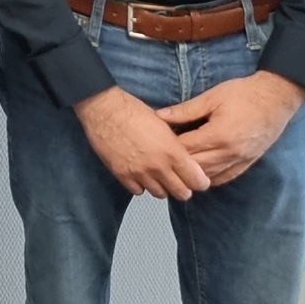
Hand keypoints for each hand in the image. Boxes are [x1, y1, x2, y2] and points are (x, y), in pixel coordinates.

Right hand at [73, 86, 212, 199]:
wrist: (104, 109)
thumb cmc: (133, 111)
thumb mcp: (164, 125)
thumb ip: (177, 147)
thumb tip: (187, 160)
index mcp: (173, 152)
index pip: (197, 181)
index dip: (200, 181)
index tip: (197, 179)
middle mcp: (158, 166)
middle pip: (182, 193)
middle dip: (183, 188)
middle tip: (179, 180)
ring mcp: (139, 172)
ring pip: (160, 194)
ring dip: (162, 186)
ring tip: (157, 175)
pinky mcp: (122, 174)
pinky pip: (138, 191)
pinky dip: (141, 185)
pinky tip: (140, 173)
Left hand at [157, 71, 304, 186]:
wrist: (276, 98)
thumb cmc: (244, 94)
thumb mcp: (212, 97)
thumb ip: (186, 110)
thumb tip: (160, 116)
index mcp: (219, 135)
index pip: (186, 149)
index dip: (169, 147)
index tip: (156, 142)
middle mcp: (230, 152)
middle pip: (195, 166)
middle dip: (177, 162)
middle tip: (163, 155)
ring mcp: (241, 160)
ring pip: (210, 176)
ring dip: (192, 173)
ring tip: (177, 165)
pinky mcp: (248, 162)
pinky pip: (225, 177)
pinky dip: (210, 177)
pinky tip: (199, 172)